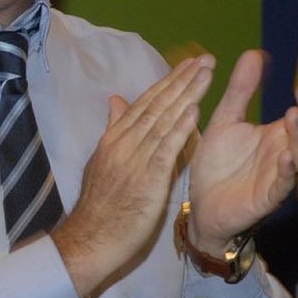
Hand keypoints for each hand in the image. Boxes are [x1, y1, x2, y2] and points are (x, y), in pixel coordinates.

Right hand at [51, 55, 215, 297]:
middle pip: (158, 104)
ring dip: (187, 94)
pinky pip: (166, 148)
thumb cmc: (99, 205)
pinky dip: (181, 128)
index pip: (145, 102)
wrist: (91, 239)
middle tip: (204, 58)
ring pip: (165, 119)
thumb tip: (116, 100)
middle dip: (182, 80)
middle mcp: (125, 142)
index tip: (187, 65)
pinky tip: (195, 110)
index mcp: (115, 137)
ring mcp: (136, 158)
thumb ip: (113, 130)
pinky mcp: (147, 178)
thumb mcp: (101, 161)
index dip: (168, 82)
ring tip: (206, 73)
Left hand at [188, 50, 297, 255]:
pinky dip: (287, 171)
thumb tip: (254, 53)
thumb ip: (241, 90)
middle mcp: (282, 153)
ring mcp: (277, 176)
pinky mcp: (266, 198)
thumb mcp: (226, 119)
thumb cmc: (216, 164)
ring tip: (294, 114)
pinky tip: (286, 156)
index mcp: (275, 135)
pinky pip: (282, 185)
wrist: (199, 204)